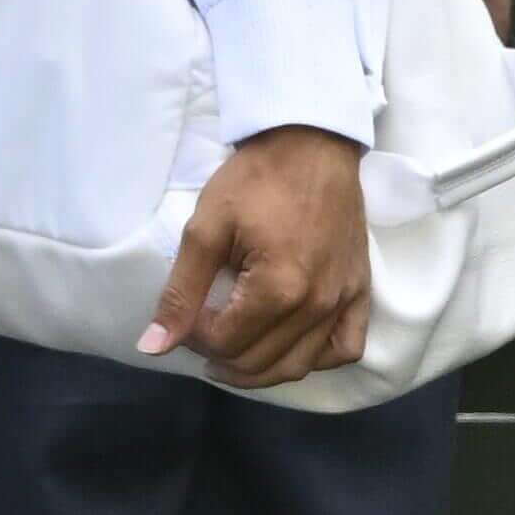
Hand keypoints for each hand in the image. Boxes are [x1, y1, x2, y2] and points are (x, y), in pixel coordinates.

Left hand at [146, 123, 372, 390]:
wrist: (311, 144)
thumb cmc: (255, 179)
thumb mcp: (206, 228)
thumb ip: (181, 292)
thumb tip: (152, 347)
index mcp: (279, 289)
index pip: (226, 344)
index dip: (194, 337)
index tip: (184, 313)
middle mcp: (317, 304)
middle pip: (259, 362)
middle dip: (220, 356)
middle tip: (201, 333)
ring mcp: (344, 300)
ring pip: (298, 366)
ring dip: (259, 370)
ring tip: (233, 353)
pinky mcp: (361, 291)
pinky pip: (346, 348)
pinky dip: (318, 358)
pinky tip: (290, 346)